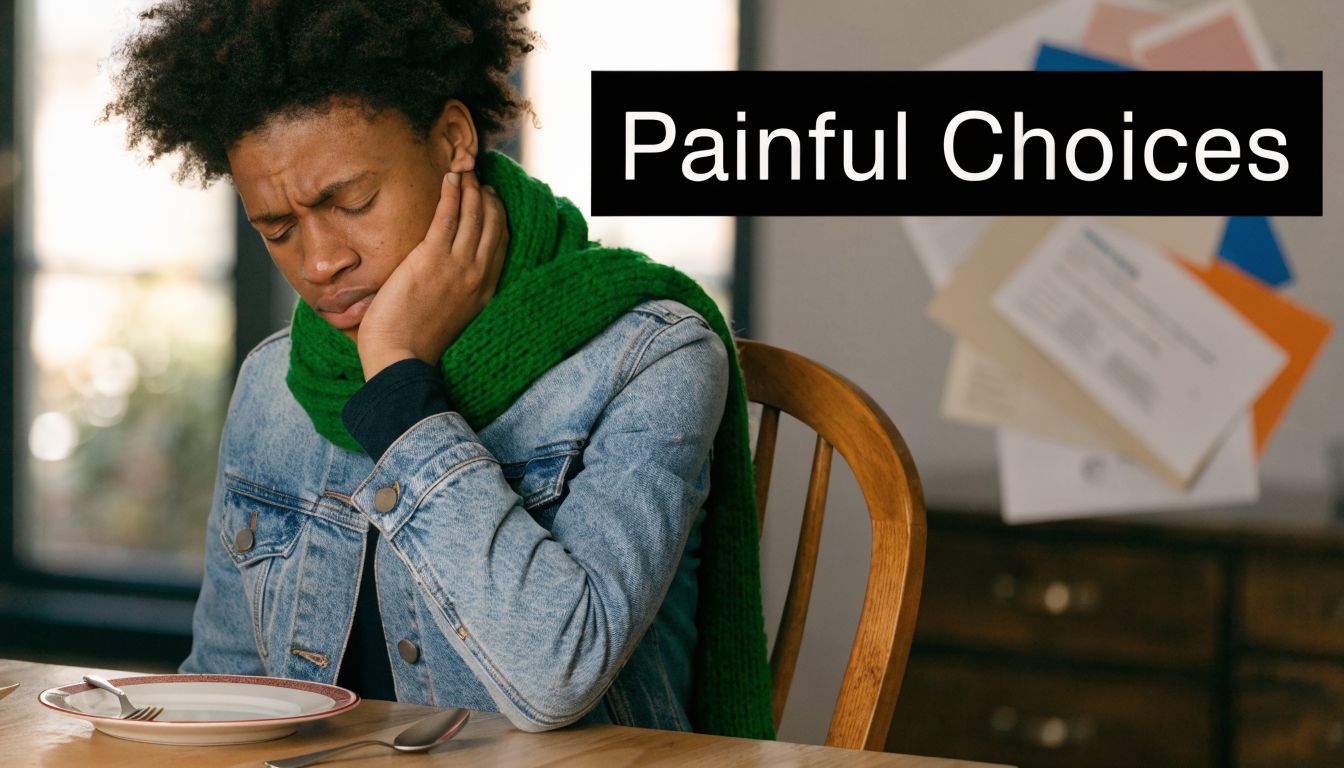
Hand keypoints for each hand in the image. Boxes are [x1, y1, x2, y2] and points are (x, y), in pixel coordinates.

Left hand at [356, 170, 507, 379]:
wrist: (400, 358)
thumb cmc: (416, 343)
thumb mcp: (451, 317)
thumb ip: (458, 294)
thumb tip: (447, 280)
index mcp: (485, 291)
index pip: (500, 244)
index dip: (498, 217)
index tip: (490, 201)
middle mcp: (478, 275)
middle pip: (493, 225)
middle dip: (488, 198)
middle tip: (479, 181)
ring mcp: (458, 266)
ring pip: (474, 216)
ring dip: (471, 190)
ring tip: (465, 173)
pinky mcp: (432, 258)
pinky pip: (448, 217)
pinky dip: (452, 194)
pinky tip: (450, 179)